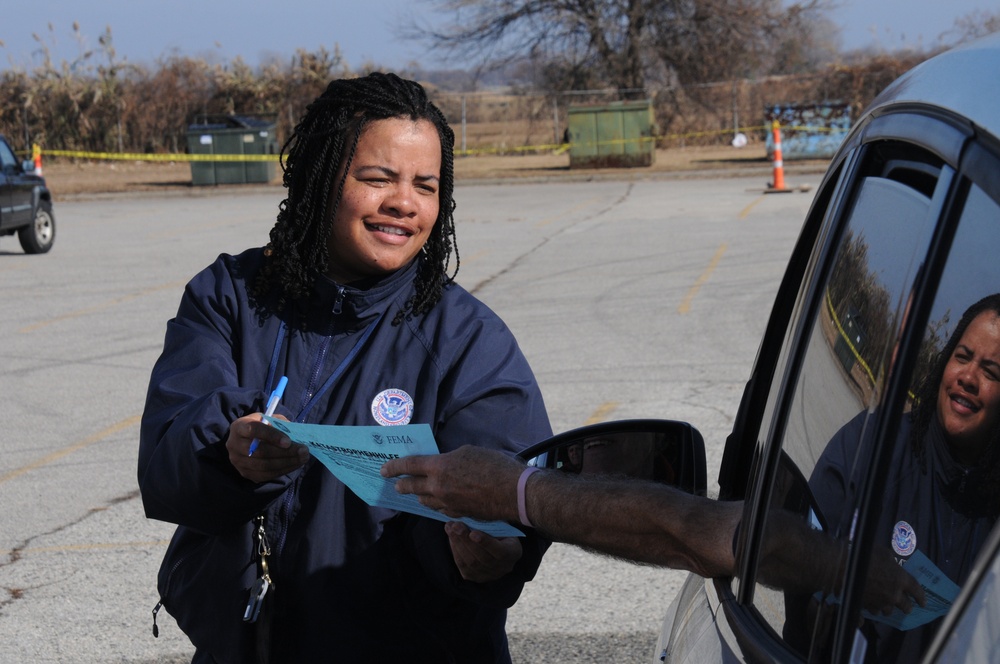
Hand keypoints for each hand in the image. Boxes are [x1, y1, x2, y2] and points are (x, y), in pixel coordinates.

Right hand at [226, 413, 309, 482]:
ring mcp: (237, 461)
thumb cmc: (261, 426)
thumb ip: (279, 423)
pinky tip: (295, 464)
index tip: (288, 441)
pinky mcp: (245, 473)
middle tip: (304, 450)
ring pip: (264, 465)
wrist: (247, 440)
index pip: (254, 430)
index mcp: (239, 426)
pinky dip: (282, 470)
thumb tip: (295, 435)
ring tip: (303, 458)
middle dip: (285, 452)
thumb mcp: (269, 419)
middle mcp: (233, 444)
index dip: (272, 436)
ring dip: (287, 463)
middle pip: (260, 451)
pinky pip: (265, 475)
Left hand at [381, 446, 524, 521]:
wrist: (513, 492)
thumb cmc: (494, 466)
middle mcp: (438, 487)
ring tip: (416, 493)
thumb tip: (442, 464)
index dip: (394, 467)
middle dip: (401, 485)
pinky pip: (440, 509)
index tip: (384, 469)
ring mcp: (447, 504)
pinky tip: (438, 501)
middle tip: (396, 484)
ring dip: (418, 496)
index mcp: (439, 467)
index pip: (409, 466)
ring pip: (425, 501)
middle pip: (412, 487)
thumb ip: (450, 458)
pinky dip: (436, 504)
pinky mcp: (458, 514)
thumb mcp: (469, 452)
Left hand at [444, 521, 522, 581]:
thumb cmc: (501, 531)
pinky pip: (463, 566)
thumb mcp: (502, 525)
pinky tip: (451, 537)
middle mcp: (502, 568)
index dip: (486, 543)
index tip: (473, 533)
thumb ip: (491, 523)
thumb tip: (473, 512)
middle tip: (455, 525)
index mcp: (513, 553)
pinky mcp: (475, 577)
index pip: (500, 551)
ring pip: (470, 563)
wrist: (499, 548)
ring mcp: (489, 575)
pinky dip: (455, 550)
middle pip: (482, 557)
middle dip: (466, 540)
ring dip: (457, 543)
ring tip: (450, 528)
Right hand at [862, 547, 926, 615]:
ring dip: (887, 608)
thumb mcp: (883, 552)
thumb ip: (891, 562)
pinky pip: (871, 613)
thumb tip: (891, 564)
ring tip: (883, 605)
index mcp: (901, 580)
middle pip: (905, 606)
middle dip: (906, 607)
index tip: (923, 602)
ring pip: (887, 611)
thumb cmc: (863, 555)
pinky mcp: (866, 606)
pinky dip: (870, 611)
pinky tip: (866, 613)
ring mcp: (879, 602)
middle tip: (906, 607)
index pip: (917, 591)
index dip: (921, 597)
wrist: (841, 566)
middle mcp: (893, 595)